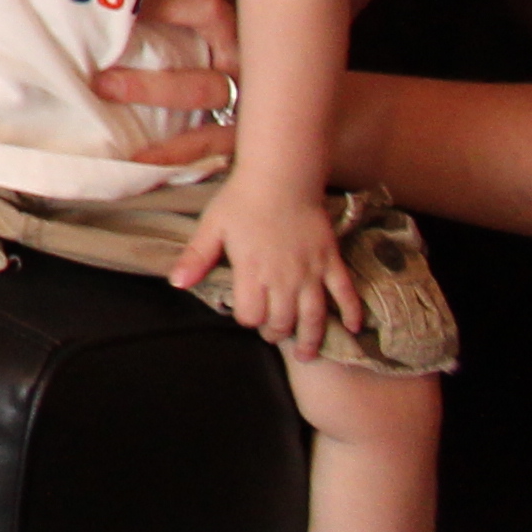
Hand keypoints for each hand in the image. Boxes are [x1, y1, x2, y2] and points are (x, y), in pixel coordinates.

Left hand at [89, 0, 245, 163]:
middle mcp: (252, 45)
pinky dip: (174, 150)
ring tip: (104, 84)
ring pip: (202, 85)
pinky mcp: (248, 133)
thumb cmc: (256, 41)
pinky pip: (209, 142)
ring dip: (152, 85)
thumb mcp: (245, 2)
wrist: (323, 109)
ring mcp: (251, 91)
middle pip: (211, 14)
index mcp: (252, 5)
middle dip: (165, 4)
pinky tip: (138, 156)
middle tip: (117, 3)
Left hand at [170, 177, 361, 360]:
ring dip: (312, 338)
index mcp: (251, 272)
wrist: (281, 177)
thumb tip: (176, 284)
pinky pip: (346, 293)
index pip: (251, 315)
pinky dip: (353, 312)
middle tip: (273, 335)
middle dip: (275, 333)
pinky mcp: (331, 261)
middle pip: (282, 321)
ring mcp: (311, 272)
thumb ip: (196, 257)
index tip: (246, 315)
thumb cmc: (241, 200)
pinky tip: (355, 329)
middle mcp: (283, 279)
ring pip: (314, 316)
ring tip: (308, 354)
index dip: (247, 319)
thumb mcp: (212, 227)